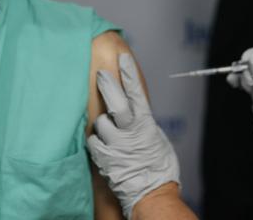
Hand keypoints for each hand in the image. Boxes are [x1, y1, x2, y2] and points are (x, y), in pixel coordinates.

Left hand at [87, 54, 180, 218]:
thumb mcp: (156, 141)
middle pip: (115, 103)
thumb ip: (144, 126)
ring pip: (101, 124)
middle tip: (100, 74)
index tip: (122, 58)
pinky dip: (96, 143)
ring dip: (103, 126)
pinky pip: (93, 142)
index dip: (129, 74)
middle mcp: (129, 133)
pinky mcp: (103, 158)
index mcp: (145, 126)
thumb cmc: (158, 170)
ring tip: (111, 137)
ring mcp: (115, 145)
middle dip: (107, 86)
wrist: (151, 195)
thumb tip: (137, 116)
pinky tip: (104, 150)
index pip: (136, 94)